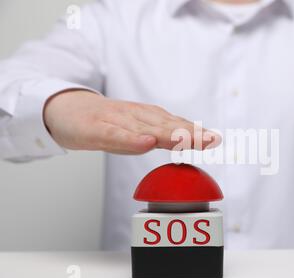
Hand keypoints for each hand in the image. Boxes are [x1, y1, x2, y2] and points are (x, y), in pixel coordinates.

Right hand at [43, 90, 219, 154]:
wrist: (66, 109)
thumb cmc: (105, 123)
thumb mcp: (137, 131)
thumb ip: (162, 136)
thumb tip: (190, 141)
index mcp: (147, 119)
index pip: (175, 126)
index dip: (195, 133)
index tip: (216, 140)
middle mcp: (136, 117)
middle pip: (167, 126)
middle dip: (191, 133)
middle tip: (212, 139)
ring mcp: (117, 121)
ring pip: (146, 129)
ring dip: (170, 134)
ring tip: (191, 140)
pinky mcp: (97, 128)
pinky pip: (116, 135)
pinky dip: (131, 139)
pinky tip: (146, 143)